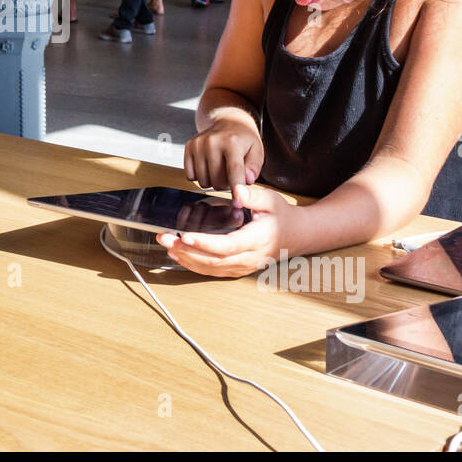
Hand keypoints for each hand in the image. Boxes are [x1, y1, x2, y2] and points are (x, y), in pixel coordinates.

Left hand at [158, 185, 290, 277]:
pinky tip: (179, 255)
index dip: (204, 243)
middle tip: (165, 238)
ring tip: (167, 245)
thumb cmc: (282, 216)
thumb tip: (237, 190)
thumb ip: (253, 195)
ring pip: (211, 268)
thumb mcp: (271, 200)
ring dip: (186, 258)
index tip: (185, 236)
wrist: (296, 236)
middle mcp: (249, 258)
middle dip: (186, 250)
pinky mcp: (238, 270)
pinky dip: (194, 264)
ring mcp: (243, 267)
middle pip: (213, 260)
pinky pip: (213, 271)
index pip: (227, 246)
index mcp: (257, 240)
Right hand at [184, 116, 263, 198]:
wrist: (228, 121)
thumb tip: (246, 180)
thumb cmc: (244, 139)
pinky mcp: (189, 147)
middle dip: (226, 184)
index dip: (236, 190)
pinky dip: (200, 176)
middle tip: (231, 174)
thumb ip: (254, 167)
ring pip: (203, 181)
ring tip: (220, 169)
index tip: (237, 203)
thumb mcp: (257, 150)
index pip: (234, 171)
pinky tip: (208, 166)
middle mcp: (212, 142)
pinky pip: (190, 175)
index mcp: (232, 142)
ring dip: (212, 181)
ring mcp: (199, 144)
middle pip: (217, 180)